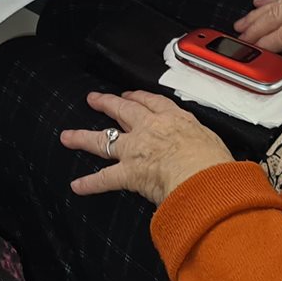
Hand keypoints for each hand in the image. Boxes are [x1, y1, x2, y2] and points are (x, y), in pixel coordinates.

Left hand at [61, 90, 231, 204]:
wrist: (201, 174)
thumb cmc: (214, 160)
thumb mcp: (212, 141)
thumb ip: (201, 142)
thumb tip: (208, 151)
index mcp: (173, 118)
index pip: (151, 102)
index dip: (137, 98)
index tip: (129, 95)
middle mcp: (150, 128)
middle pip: (122, 111)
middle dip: (106, 104)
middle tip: (94, 98)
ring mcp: (136, 149)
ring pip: (104, 139)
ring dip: (83, 137)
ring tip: (68, 136)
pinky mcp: (128, 172)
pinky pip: (104, 178)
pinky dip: (89, 183)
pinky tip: (76, 185)